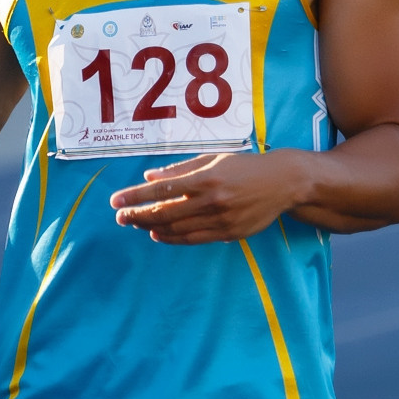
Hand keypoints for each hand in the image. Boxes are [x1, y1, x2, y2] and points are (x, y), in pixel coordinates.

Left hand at [110, 150, 307, 243]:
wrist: (282, 183)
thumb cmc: (245, 166)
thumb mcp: (213, 159)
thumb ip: (180, 169)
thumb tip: (149, 178)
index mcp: (205, 178)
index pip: (161, 190)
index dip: (135, 196)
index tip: (116, 201)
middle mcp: (211, 201)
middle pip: (165, 213)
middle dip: (138, 215)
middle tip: (120, 217)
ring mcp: (220, 220)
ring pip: (177, 229)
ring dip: (151, 227)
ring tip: (135, 224)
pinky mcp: (229, 234)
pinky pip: (194, 239)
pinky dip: (172, 238)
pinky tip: (158, 234)